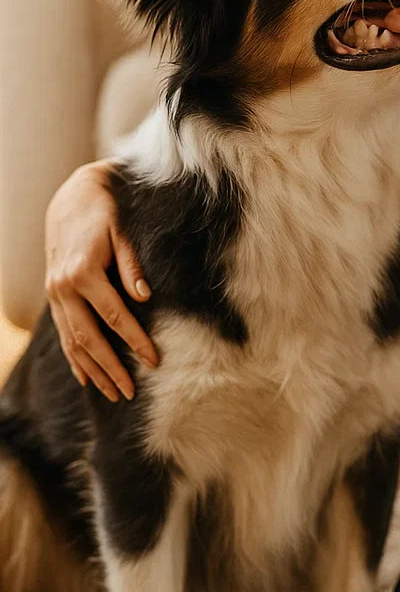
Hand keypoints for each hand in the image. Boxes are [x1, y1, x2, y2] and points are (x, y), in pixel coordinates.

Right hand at [44, 160, 158, 400]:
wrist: (72, 198)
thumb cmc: (106, 213)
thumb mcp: (122, 232)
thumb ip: (132, 265)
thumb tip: (144, 297)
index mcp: (83, 273)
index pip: (114, 317)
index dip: (134, 341)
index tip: (154, 361)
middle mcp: (63, 288)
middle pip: (89, 338)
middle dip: (111, 367)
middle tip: (131, 391)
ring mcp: (55, 294)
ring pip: (72, 341)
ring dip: (92, 369)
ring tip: (113, 393)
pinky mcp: (54, 295)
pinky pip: (62, 333)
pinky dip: (74, 357)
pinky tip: (86, 378)